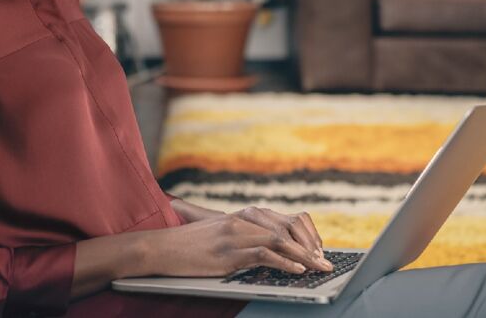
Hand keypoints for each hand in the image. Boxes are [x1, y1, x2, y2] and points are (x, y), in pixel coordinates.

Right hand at [140, 213, 333, 278]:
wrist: (160, 247)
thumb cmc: (187, 245)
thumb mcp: (218, 235)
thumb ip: (240, 236)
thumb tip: (266, 251)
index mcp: (240, 216)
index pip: (282, 220)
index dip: (304, 235)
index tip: (317, 249)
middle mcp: (240, 221)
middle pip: (286, 227)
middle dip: (310, 246)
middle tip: (325, 262)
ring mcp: (234, 235)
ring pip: (279, 240)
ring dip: (304, 256)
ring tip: (318, 268)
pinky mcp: (228, 253)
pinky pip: (263, 254)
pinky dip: (284, 262)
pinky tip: (297, 270)